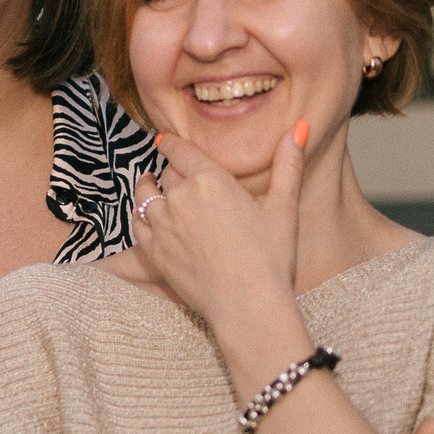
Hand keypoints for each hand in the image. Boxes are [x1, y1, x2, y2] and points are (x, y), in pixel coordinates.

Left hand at [130, 127, 303, 341]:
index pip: (182, 151)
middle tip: (172, 170)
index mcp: (211, 180)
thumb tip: (297, 127)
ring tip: (150, 184)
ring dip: (148, 188)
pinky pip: (136, 224)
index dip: (172, 143)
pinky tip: (143, 214)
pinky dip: (138, 215)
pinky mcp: (154, 252)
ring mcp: (163, 225)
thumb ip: (287, 165)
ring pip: (146, 196)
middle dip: (170, 170)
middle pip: (167, 174)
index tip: (165, 139)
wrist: (247, 305)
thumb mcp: (284, 207)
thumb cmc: (270, 258)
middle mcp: (181, 197)